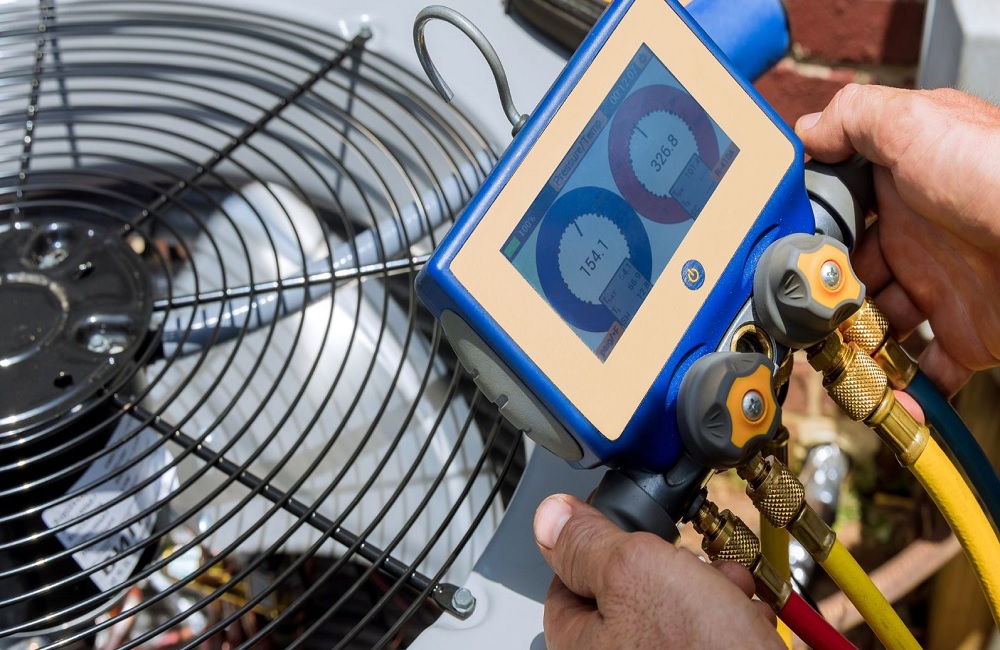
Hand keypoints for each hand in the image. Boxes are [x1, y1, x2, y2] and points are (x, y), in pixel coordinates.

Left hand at [533, 494, 782, 649]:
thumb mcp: (636, 571)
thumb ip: (589, 541)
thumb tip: (550, 516)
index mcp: (578, 646)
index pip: (570, 577)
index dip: (606, 545)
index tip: (632, 532)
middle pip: (632, 589)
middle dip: (674, 567)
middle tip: (693, 568)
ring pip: (678, 610)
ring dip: (711, 590)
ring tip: (731, 594)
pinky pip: (710, 636)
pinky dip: (731, 620)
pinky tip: (747, 620)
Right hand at [796, 84, 999, 395]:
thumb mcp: (915, 121)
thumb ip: (853, 118)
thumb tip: (806, 130)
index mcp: (902, 194)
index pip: (841, 221)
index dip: (813, 242)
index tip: (787, 263)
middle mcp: (920, 242)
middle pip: (853, 281)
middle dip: (826, 302)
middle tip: (805, 317)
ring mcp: (943, 290)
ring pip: (880, 329)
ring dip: (854, 347)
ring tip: (833, 357)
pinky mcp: (969, 335)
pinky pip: (928, 371)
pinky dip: (905, 389)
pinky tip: (883, 392)